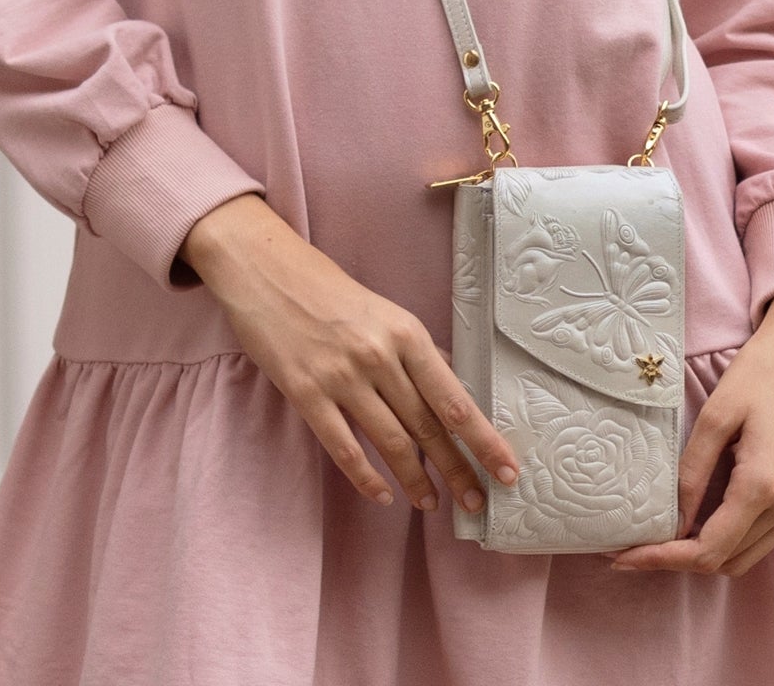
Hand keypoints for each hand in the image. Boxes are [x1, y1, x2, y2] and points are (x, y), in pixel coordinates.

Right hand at [178, 191, 521, 516]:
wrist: (265, 269)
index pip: (455, 398)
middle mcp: (379, 356)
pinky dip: (366, 478)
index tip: (507, 470)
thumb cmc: (328, 289)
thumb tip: (449, 386)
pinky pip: (343, 447)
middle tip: (477, 504)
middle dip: (457, 469)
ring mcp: (341, 377)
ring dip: (415, 480)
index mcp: (405, 333)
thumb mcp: (384, 311)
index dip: (483, 440)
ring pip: (391, 442)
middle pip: (429, 427)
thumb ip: (414, 351)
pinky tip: (382, 495)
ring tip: (431, 504)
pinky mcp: (305, 393)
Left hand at [607, 288, 773, 576]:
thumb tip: (674, 519)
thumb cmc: (763, 370)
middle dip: (678, 560)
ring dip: (704, 554)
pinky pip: (761, 536)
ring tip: (661, 536)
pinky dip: (729, 539)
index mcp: (764, 485)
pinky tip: (699, 519)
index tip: (624, 556)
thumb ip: (694, 470)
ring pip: (745, 555)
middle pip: (726, 561)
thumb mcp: (718, 414)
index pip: (708, 549)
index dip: (663, 559)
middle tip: (635, 546)